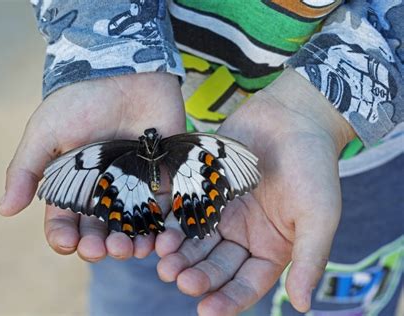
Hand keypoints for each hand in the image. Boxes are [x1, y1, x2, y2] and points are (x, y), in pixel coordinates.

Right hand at [0, 72, 184, 260]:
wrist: (125, 73)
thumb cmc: (81, 101)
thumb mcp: (46, 132)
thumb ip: (27, 169)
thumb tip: (4, 210)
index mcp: (72, 184)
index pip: (64, 221)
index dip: (64, 236)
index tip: (67, 243)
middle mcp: (102, 190)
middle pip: (98, 230)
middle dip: (97, 246)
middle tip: (100, 250)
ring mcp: (132, 185)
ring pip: (129, 227)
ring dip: (128, 244)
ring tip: (129, 250)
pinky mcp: (160, 178)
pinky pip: (161, 211)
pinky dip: (159, 229)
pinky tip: (156, 240)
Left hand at [155, 69, 355, 314]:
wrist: (294, 116)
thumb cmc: (314, 167)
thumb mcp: (318, 216)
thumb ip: (309, 259)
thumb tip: (305, 306)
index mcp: (270, 248)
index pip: (247, 283)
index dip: (228, 300)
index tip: (207, 312)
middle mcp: (242, 234)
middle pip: (215, 264)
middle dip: (197, 275)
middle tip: (178, 280)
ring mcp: (220, 211)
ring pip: (194, 240)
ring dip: (178, 253)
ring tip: (163, 262)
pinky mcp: (202, 187)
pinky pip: (183, 207)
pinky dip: (170, 220)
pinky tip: (157, 229)